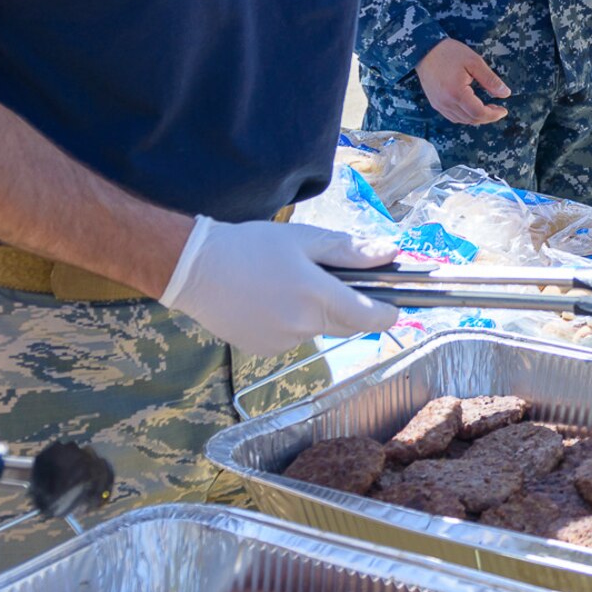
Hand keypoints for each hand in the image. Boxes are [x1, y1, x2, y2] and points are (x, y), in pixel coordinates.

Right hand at [161, 218, 399, 356]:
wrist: (195, 269)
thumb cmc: (253, 246)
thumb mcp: (305, 240)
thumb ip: (350, 251)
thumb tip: (391, 253)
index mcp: (318, 298)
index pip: (372, 318)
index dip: (390, 312)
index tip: (397, 303)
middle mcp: (304, 327)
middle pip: (348, 326)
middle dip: (351, 308)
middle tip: (333, 280)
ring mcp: (282, 343)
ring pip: (319, 331)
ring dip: (317, 314)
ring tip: (290, 284)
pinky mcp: (263, 350)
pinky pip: (293, 337)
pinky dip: (292, 322)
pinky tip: (270, 300)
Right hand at [416, 38, 509, 124]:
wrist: (424, 49)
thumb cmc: (450, 53)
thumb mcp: (474, 62)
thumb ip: (490, 80)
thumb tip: (506, 93)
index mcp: (457, 93)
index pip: (478, 113)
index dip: (493, 115)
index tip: (504, 110)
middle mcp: (446, 103)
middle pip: (471, 119)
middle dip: (487, 117)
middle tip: (498, 109)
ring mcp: (439, 104)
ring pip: (462, 120)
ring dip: (476, 117)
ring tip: (488, 108)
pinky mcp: (435, 103)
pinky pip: (453, 116)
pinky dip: (465, 116)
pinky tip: (472, 107)